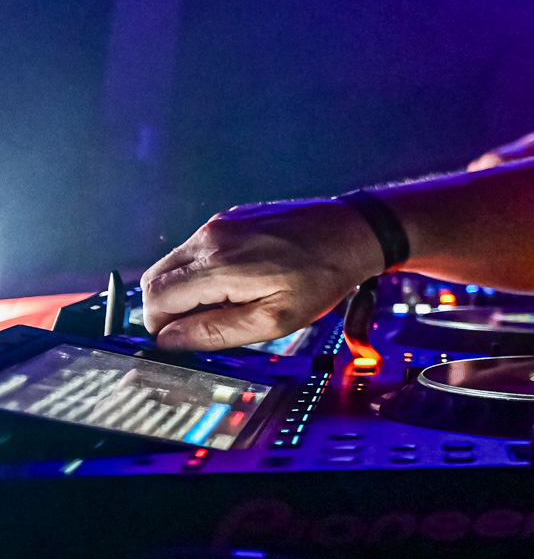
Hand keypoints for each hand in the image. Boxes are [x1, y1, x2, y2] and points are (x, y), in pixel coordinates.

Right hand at [141, 200, 383, 350]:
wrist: (353, 232)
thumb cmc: (321, 279)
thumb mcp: (274, 320)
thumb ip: (215, 332)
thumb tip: (169, 341)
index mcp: (218, 265)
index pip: (155, 298)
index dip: (159, 326)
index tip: (181, 340)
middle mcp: (210, 237)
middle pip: (156, 279)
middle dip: (168, 309)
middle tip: (204, 324)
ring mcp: (218, 223)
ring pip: (174, 263)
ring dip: (186, 290)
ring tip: (228, 303)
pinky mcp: (229, 217)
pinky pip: (197, 249)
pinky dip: (203, 271)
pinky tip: (239, 281)